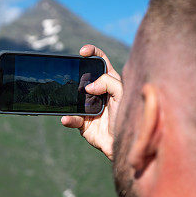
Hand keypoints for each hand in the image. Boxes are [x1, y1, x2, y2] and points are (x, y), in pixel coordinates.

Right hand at [61, 44, 122, 160]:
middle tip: (73, 74)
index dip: (92, 53)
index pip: (101, 62)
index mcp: (111, 82)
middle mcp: (99, 93)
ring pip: (74, 97)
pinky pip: (71, 118)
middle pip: (84, 77)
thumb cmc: (128, 118)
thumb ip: (108, 83)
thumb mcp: (123, 94)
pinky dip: (68, 118)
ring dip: (69, 97)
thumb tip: (88, 86)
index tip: (83, 51)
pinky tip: (67, 118)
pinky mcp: (83, 123)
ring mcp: (89, 107)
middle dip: (76, 75)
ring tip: (68, 98)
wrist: (124, 144)